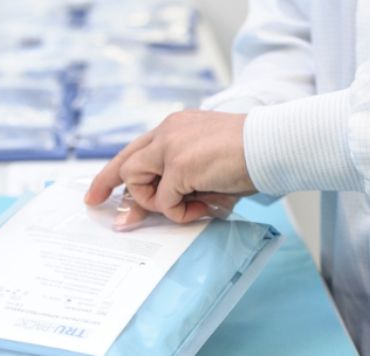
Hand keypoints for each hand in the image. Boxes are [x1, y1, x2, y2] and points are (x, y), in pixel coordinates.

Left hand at [84, 110, 255, 226]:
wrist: (274, 145)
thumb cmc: (250, 157)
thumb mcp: (206, 170)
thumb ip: (180, 185)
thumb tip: (160, 210)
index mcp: (175, 128)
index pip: (134, 151)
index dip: (111, 174)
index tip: (95, 193)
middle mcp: (168, 132)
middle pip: (125, 164)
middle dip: (109, 188)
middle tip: (105, 212)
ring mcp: (171, 147)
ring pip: (136, 182)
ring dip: (157, 203)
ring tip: (189, 205)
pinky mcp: (178, 165)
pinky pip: (163, 202)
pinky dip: (180, 212)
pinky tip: (202, 207)